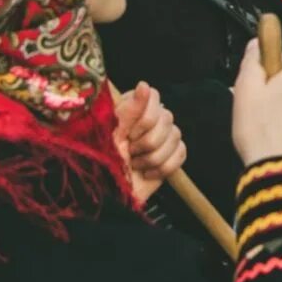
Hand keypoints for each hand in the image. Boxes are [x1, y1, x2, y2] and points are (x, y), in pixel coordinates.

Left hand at [114, 82, 185, 202]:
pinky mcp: (169, 156)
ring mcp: (160, 138)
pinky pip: (182, 153)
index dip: (145, 117)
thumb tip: (144, 84)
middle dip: (148, 142)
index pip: (154, 97)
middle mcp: (148, 120)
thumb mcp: (110, 135)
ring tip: (136, 165)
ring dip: (153, 157)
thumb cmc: (100, 164)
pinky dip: (165, 167)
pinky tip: (148, 173)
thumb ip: (129, 110)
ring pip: (176, 136)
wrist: (106, 196)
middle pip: (167, 119)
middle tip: (130, 153)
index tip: (128, 133)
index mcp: (130, 109)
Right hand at [232, 40, 281, 163]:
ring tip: (268, 128)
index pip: (281, 58)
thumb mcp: (246, 89)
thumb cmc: (263, 132)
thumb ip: (251, 60)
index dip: (263, 73)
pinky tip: (280, 137)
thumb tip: (256, 44)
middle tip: (256, 110)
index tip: (254, 87)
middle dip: (275, 92)